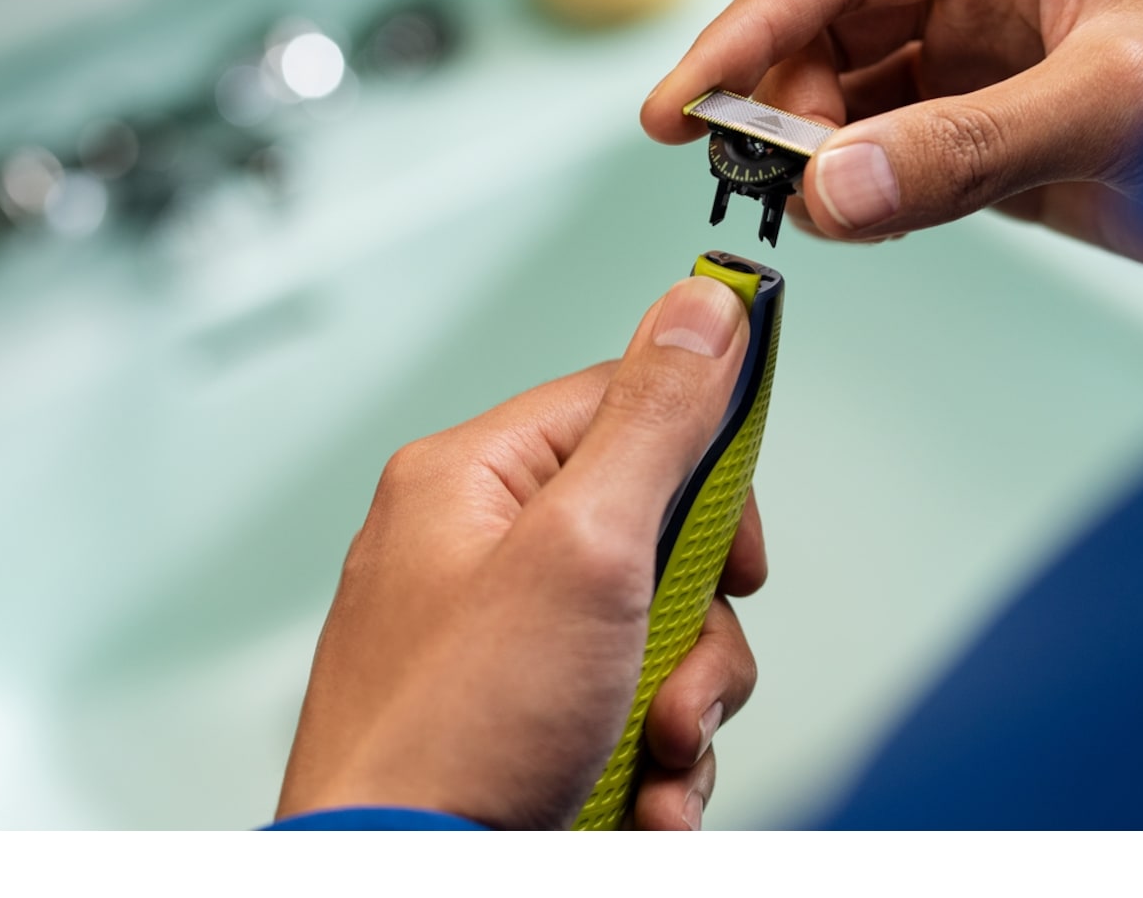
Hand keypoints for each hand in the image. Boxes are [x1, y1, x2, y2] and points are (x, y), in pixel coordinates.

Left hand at [277, 276, 762, 829]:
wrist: (401, 891)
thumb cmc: (449, 733)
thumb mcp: (580, 550)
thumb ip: (654, 423)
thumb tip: (702, 304)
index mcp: (473, 479)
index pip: (623, 405)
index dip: (701, 463)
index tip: (740, 534)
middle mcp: (483, 551)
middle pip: (656, 532)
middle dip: (695, 622)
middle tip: (674, 673)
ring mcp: (505, 642)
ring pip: (660, 632)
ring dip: (683, 706)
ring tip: (647, 757)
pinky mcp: (529, 719)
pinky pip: (632, 708)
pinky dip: (653, 762)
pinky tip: (631, 801)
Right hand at [643, 0, 1142, 284]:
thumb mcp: (1119, 110)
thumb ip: (965, 151)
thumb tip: (823, 192)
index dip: (742, 32)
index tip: (677, 108)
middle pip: (823, 29)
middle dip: (772, 101)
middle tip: (745, 177)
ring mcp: (981, 60)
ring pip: (846, 96)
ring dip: (809, 153)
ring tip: (801, 207)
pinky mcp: (989, 130)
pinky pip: (888, 153)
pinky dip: (855, 189)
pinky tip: (850, 217)